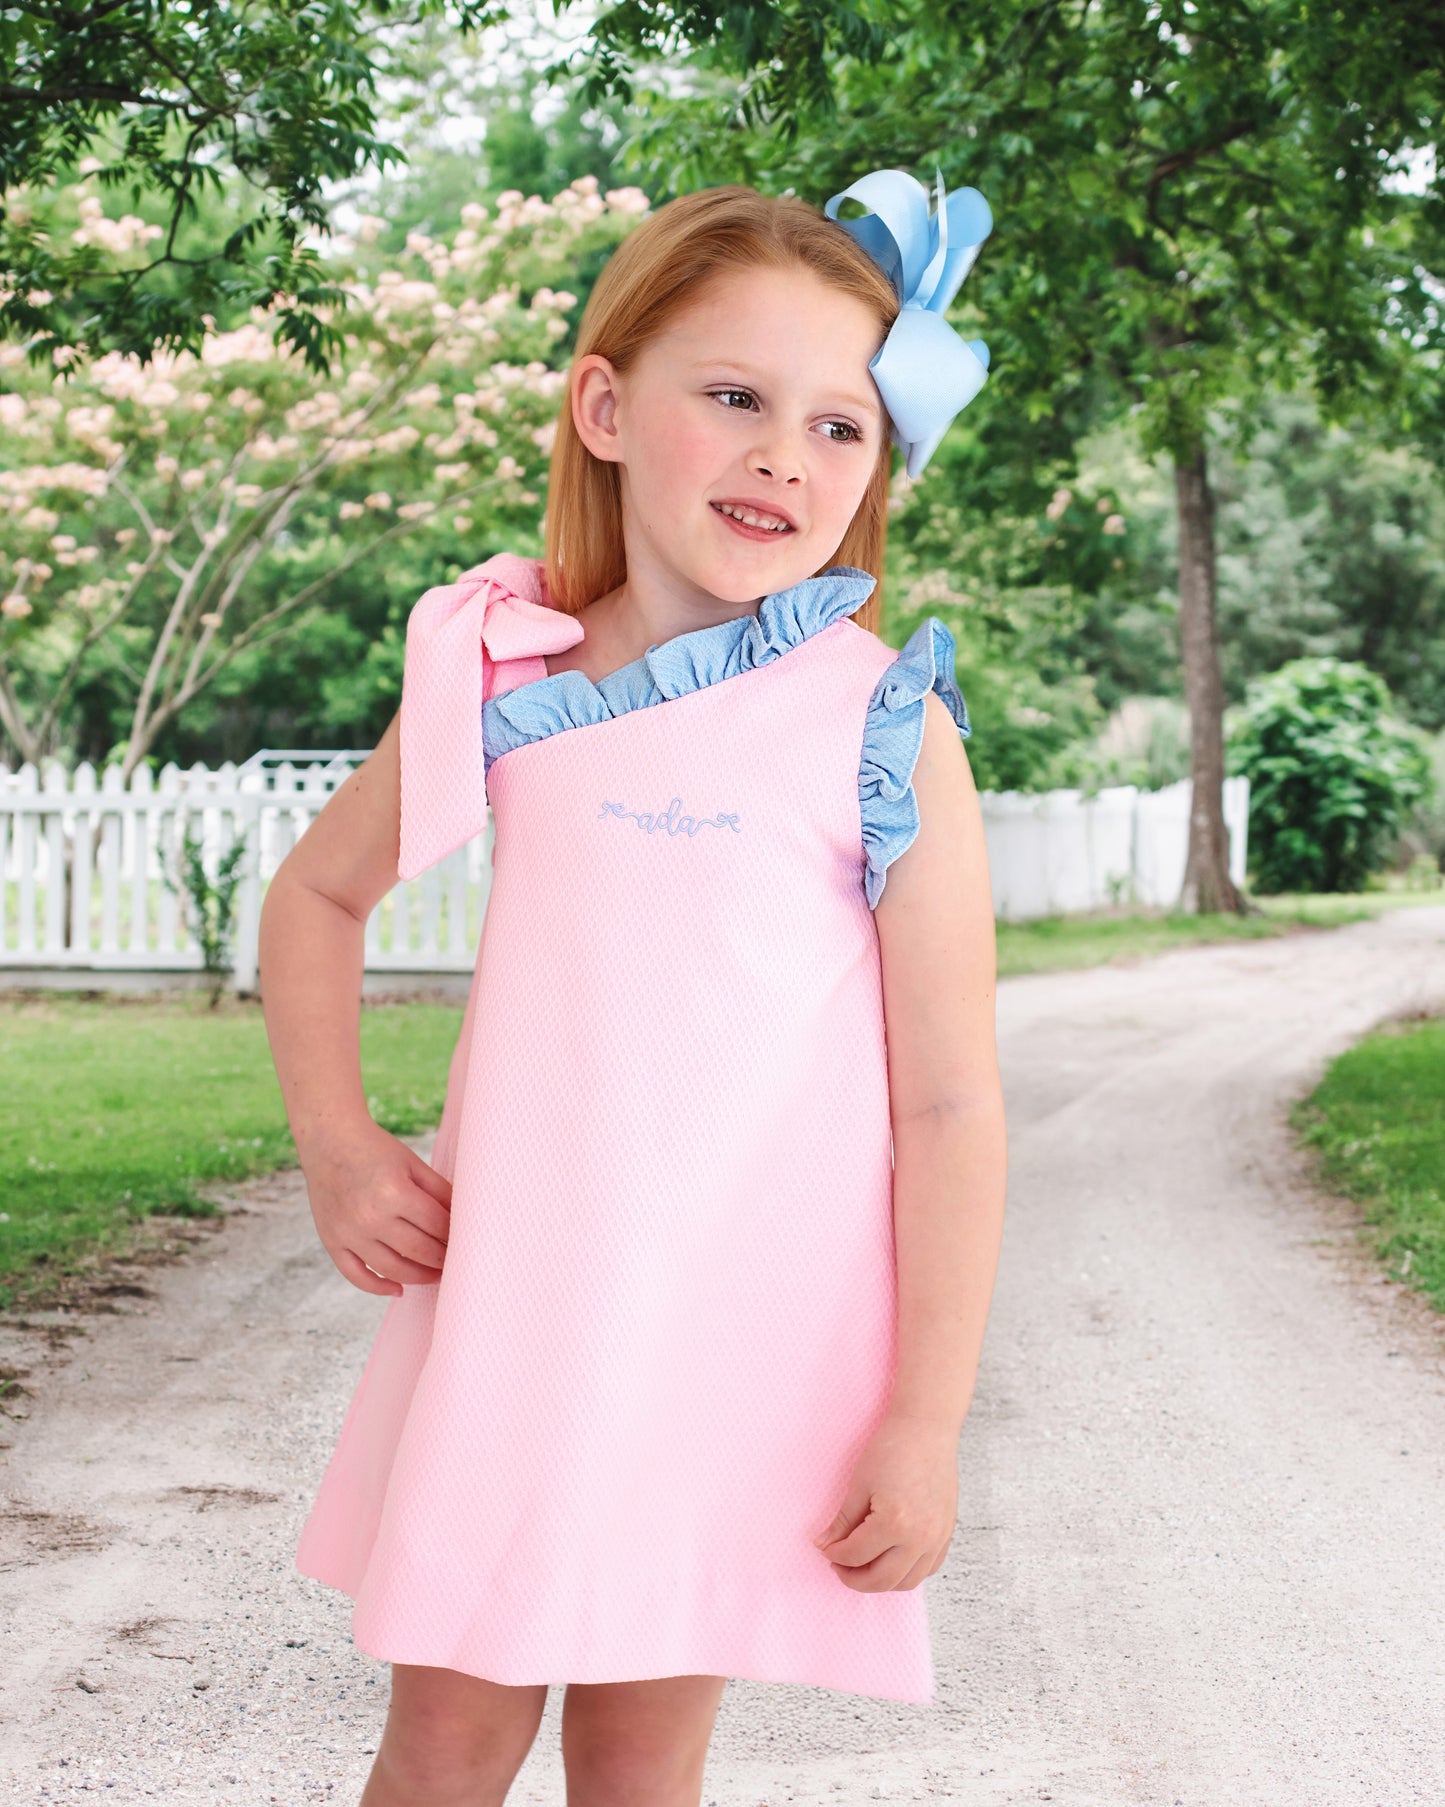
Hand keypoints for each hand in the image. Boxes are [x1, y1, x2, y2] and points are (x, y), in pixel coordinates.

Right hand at [299, 1117, 451, 1296]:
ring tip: (435, 1276)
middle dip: (442, 1260)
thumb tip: (465, 1220)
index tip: (469, 1243)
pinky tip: (399, 1289)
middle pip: (418, 1251)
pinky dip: (378, 1287)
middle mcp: (370, 1216)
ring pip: (392, 1269)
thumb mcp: (413, 1164)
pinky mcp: (332, 1241)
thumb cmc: (376, 1150)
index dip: (455, 1236)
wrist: (329, 1141)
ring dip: (418, 1277)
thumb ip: (440, 1192)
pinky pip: (357, 1275)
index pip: (436, 1226)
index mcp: (394, 1192)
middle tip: (457, 1263)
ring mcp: (349, 1232)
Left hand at [812, 1411, 958, 1591]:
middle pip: (882, 1580)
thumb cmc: (892, 1448)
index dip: (836, 1555)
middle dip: (854, 1578)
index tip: (825, 1549)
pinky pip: (927, 1569)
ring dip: (882, 1581)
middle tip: (839, 1567)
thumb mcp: (860, 1484)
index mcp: (895, 1523)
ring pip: (907, 1582)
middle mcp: (920, 1538)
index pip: (857, 1555)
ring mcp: (937, 1538)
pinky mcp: (947, 1533)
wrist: (927, 1427)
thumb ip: (843, 1521)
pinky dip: (907, 1572)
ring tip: (862, 1565)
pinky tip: (890, 1559)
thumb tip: (825, 1545)